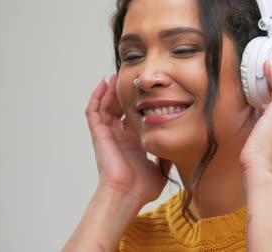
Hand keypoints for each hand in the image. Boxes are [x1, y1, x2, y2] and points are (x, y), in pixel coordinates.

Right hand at [85, 74, 169, 205]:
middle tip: (130, 80)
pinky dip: (96, 97)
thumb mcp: (161, 169)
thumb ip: (167, 157)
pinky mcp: (99, 134)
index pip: (133, 119)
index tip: (147, 93)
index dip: (138, 106)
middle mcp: (119, 137)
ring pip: (105, 107)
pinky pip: (93, 111)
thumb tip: (177, 149)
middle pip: (118, 110)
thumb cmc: (142, 188)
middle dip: (122, 94)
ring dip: (109, 92)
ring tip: (115, 76)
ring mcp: (108, 135)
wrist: (127, 194)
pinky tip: (103, 84)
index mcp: (132, 144)